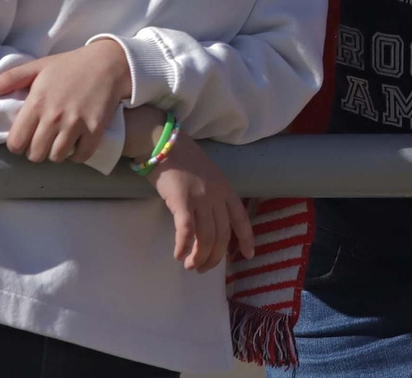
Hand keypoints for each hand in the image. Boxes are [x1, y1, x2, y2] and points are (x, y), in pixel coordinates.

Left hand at [0, 40, 131, 162]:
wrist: (108, 63)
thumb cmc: (70, 65)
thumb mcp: (38, 66)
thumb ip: (9, 79)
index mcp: (37, 103)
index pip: (16, 142)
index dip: (17, 144)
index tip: (24, 138)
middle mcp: (54, 116)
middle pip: (35, 155)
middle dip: (36, 151)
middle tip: (42, 141)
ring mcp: (76, 124)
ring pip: (57, 157)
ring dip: (56, 153)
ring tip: (58, 142)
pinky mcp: (95, 129)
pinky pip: (81, 156)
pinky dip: (77, 155)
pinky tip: (75, 144)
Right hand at [145, 133, 255, 272]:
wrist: (163, 142)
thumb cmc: (181, 158)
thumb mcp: (206, 176)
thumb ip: (211, 196)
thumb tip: (207, 223)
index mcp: (225, 188)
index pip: (241, 218)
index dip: (247, 239)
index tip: (249, 256)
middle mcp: (216, 195)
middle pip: (222, 235)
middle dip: (214, 257)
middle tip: (202, 268)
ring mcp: (200, 198)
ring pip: (206, 237)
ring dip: (198, 257)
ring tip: (189, 266)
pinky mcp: (181, 202)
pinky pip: (187, 232)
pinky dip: (183, 247)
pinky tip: (178, 255)